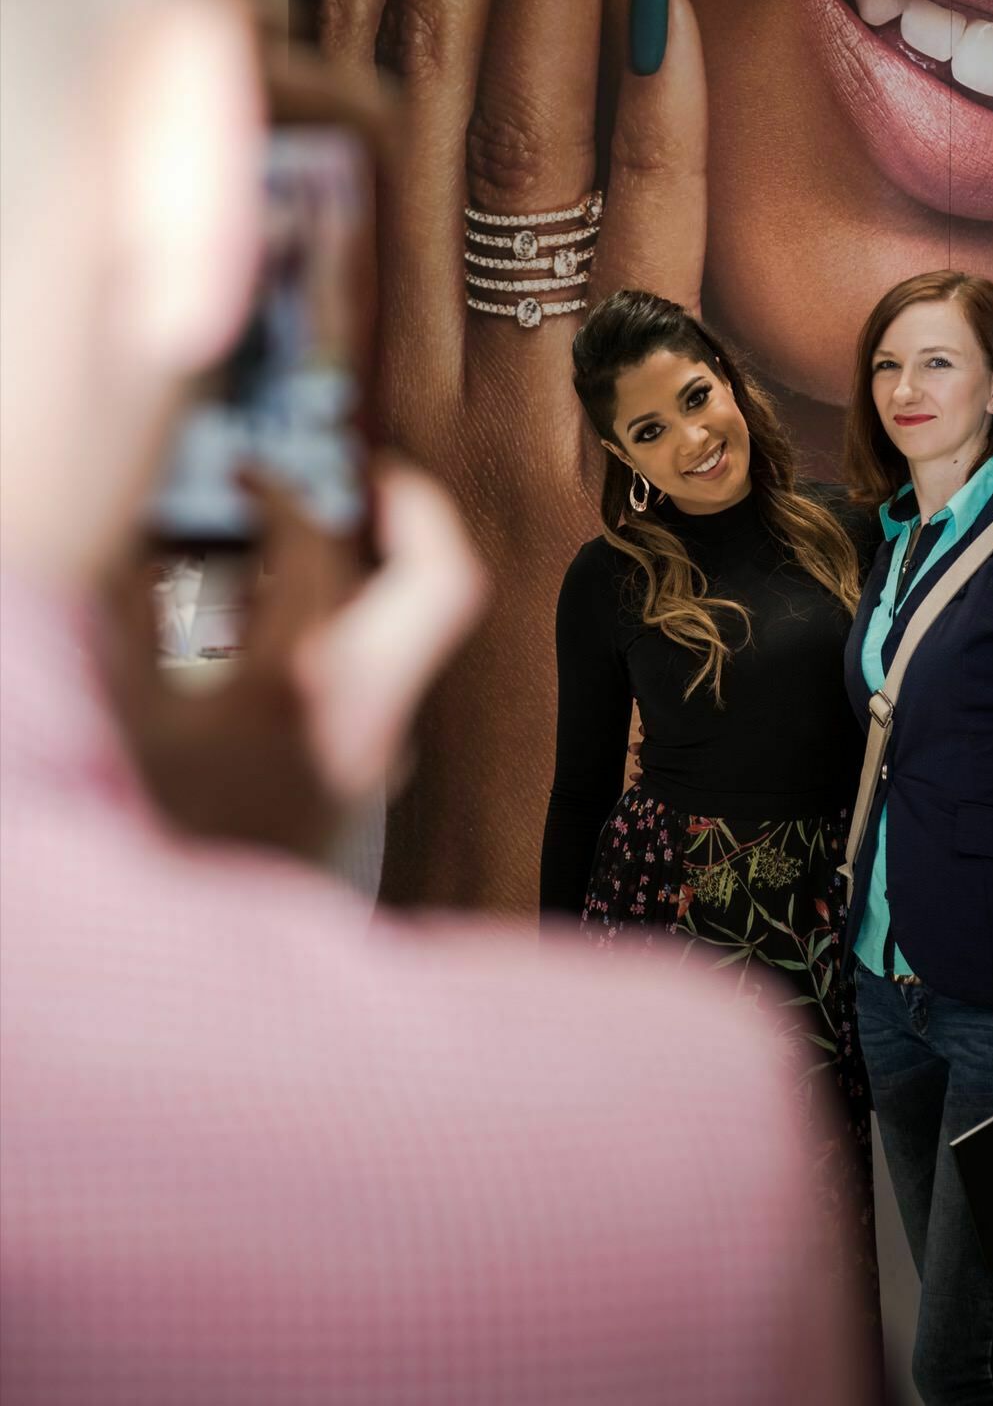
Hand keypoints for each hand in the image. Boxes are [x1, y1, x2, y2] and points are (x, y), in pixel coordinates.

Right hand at [99, 464, 483, 859]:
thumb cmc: (165, 832)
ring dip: (387, 562)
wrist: (204, 941)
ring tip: (315, 540)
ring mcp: (384, 736)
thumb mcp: (131, 718)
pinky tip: (287, 619)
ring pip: (426, 620)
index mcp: (298, 681)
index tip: (249, 477)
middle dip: (407, 506)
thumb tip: (141, 555)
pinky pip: (392, 661)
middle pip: (441, 578)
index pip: (318, 549)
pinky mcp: (377, 760)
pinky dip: (358, 617)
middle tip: (361, 473)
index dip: (283, 493)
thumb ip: (130, 624)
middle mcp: (366, 706)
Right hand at [317, 0, 707, 906]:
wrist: (466, 840)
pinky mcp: (574, 466)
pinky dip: (653, 136)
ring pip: (490, 128)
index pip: (348, 83)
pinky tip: (669, 0)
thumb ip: (397, 328)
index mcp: (336, 333)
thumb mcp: (377, 483)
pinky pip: (621, 272)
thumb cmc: (415, 671)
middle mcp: (389, 345)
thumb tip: (405, 172)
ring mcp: (480, 394)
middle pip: (408, 57)